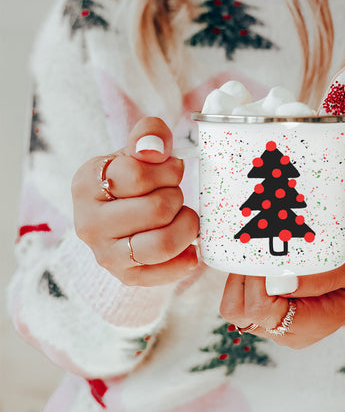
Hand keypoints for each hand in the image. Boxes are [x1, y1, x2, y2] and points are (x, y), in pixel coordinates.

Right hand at [72, 117, 198, 285]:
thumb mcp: (137, 149)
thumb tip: (153, 149)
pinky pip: (164, 272)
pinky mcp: (124, 276)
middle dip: (177, 196)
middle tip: (175, 194)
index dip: (167, 170)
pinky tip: (190, 246)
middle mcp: (88, 223)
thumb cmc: (132, 178)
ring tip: (184, 216)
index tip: (171, 170)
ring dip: (186, 226)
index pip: (137, 174)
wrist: (120, 212)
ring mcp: (105, 254)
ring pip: (162, 243)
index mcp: (86, 183)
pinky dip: (186, 259)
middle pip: (156, 209)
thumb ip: (148, 135)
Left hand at [219, 239, 344, 348]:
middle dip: (240, 279)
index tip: (262, 254)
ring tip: (257, 254)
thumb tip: (278, 281)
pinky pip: (245, 301)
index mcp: (310, 325)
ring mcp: (279, 325)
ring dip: (239, 279)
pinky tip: (261, 261)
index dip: (255, 281)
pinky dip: (245, 280)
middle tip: (255, 251)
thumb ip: (319, 276)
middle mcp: (288, 332)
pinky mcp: (274, 313)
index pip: (262, 311)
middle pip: (240, 314)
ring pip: (236, 308)